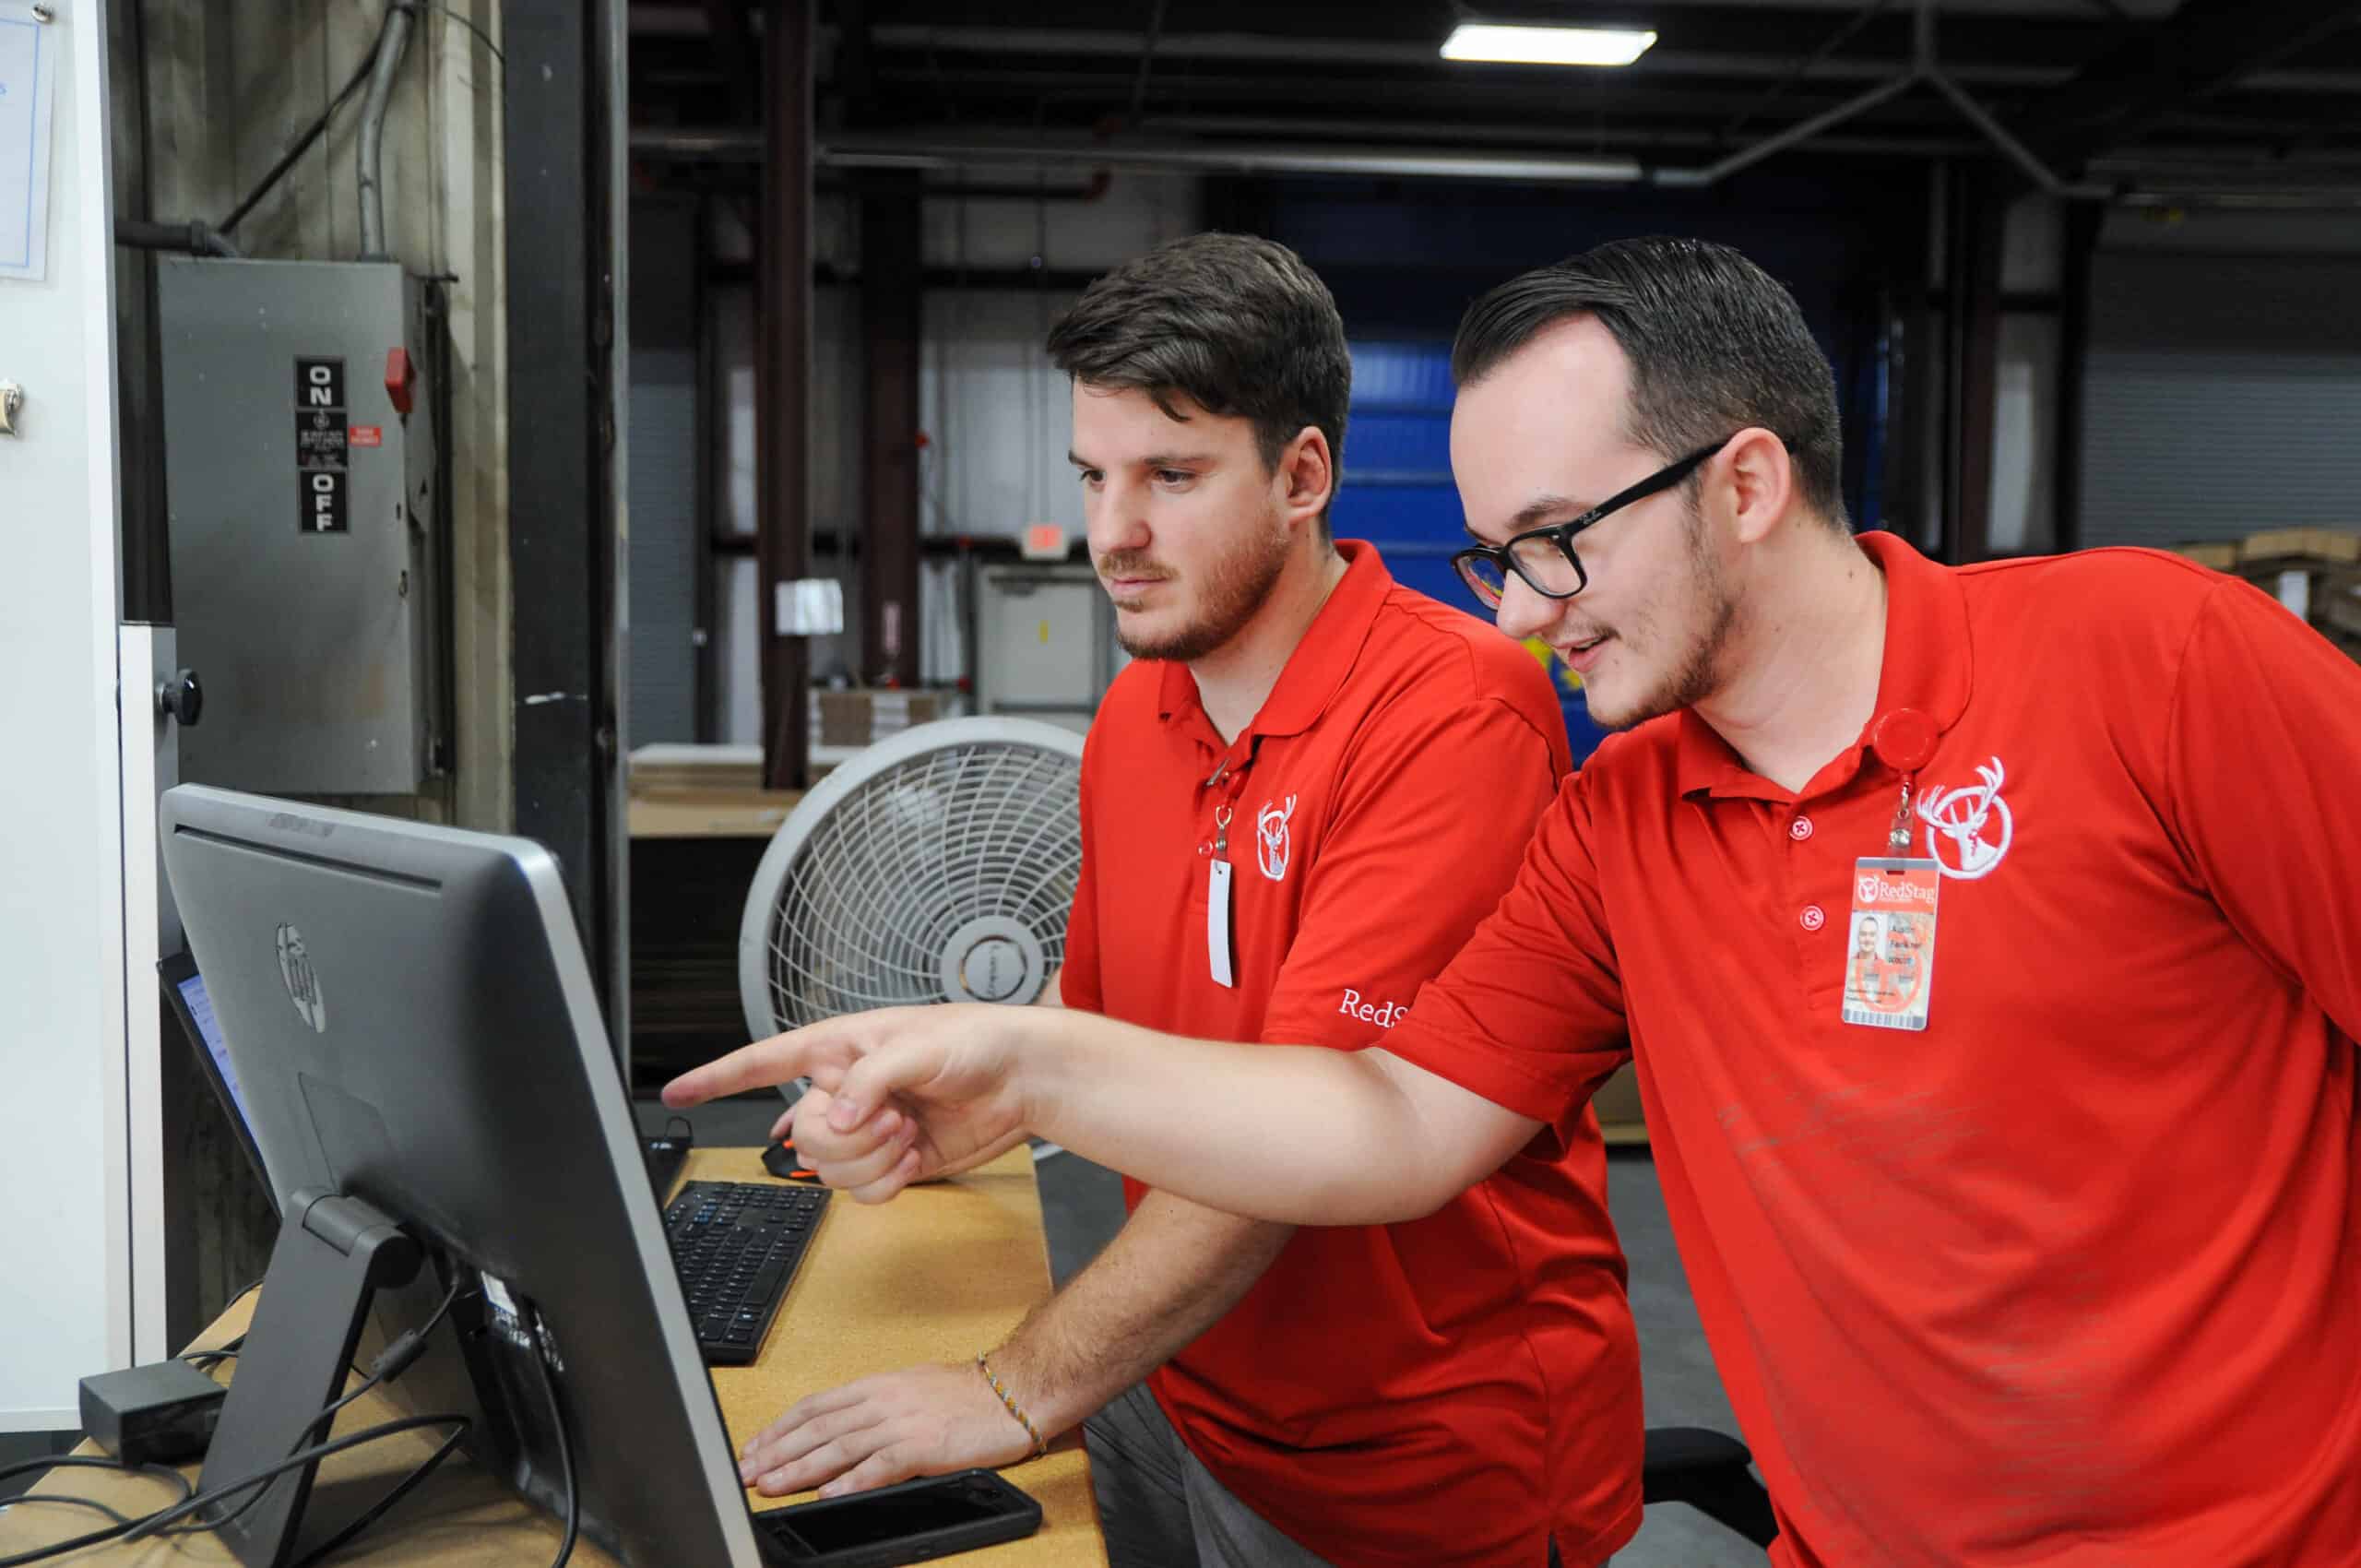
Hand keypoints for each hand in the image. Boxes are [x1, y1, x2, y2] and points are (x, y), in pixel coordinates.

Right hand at [661, 1005, 1035, 1201]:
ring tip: (908, 1132)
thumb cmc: (977, 1039)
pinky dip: (886, 1183)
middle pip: (799, 1135)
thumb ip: (869, 1080)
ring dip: (870, 1160)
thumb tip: (833, 1120)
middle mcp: (845, 1091)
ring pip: (828, 1169)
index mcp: (839, 1048)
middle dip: (843, 1138)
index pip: (764, 1062)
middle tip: (891, 1117)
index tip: (676, 1092)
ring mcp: (867, 1129)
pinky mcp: (892, 1161)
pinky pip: (862, 1192)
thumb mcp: (919, 1045)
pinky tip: (912, 1159)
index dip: (716, 1077)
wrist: (1024, 1079)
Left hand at [736, 1362, 1036, 1498]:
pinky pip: (880, 1466)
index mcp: (876, 1386)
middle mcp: (883, 1401)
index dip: (779, 1428)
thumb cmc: (968, 1394)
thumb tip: (840, 1428)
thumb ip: (874, 1408)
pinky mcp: (923, 1446)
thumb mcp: (910, 1389)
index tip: (754, 1447)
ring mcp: (901, 1422)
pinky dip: (852, 1481)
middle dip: (777, 1452)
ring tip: (771, 1484)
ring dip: (800, 1468)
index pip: (815, 1407)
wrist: (1013, 1391)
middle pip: (817, 1428)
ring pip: (839, 1447)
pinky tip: (828, 1494)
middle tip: (747, 1471)